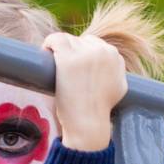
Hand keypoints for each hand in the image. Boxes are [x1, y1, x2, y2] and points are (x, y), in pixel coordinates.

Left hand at [43, 33, 127, 150]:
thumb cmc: (100, 112)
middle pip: (82, 42)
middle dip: (73, 52)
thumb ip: (117, 72)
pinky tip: (45, 52)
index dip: (82, 54)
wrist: (88, 124)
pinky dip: (49, 43)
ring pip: (69, 41)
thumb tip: (114, 67)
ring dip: (60, 50)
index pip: (95, 45)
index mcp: (115, 56)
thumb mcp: (118, 88)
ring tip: (54, 64)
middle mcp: (102, 51)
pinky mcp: (68, 59)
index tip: (74, 66)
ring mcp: (84, 54)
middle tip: (63, 69)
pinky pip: (56, 40)